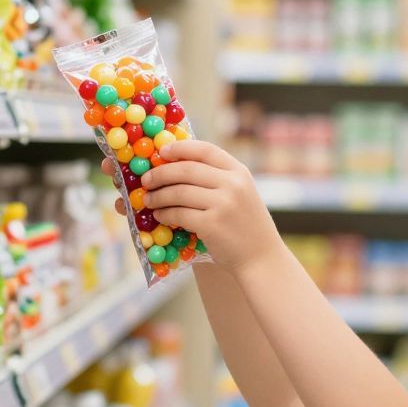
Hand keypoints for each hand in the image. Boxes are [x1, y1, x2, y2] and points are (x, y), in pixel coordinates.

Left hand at [136, 139, 279, 271]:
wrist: (262, 258)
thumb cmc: (246, 226)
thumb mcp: (241, 194)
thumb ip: (217, 179)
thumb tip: (175, 166)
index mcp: (239, 172)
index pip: (205, 150)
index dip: (180, 148)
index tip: (161, 151)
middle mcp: (233, 184)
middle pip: (186, 170)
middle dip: (160, 173)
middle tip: (146, 180)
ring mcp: (223, 204)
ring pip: (179, 193)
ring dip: (158, 196)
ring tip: (149, 200)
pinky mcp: (212, 224)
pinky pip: (179, 214)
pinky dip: (165, 215)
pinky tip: (160, 217)